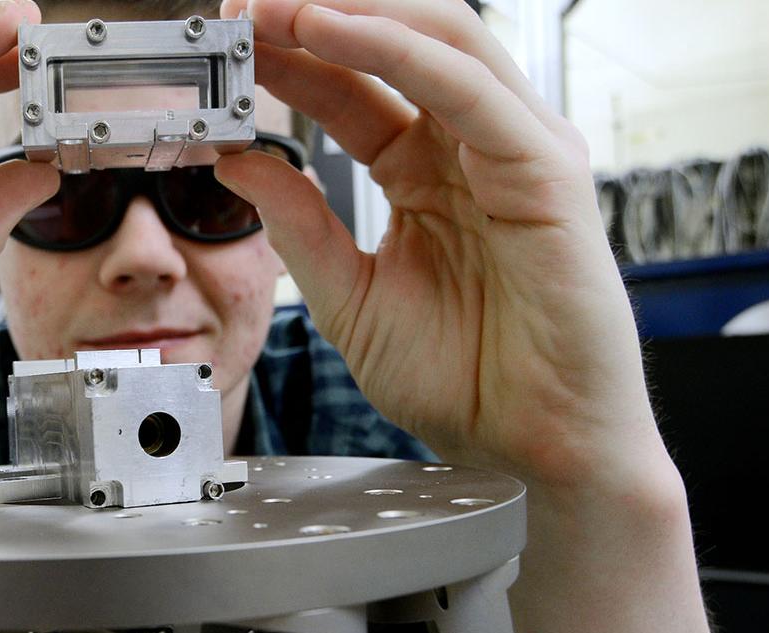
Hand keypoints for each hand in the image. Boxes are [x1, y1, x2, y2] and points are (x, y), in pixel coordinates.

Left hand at [212, 0, 710, 632]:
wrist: (536, 451)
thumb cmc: (470, 385)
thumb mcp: (350, 298)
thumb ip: (299, 225)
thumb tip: (237, 160)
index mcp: (427, 171)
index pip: (351, 84)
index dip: (287, 55)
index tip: (224, 40)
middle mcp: (473, 147)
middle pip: (394, 42)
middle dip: (314, 13)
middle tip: (241, 5)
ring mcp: (515, 150)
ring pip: (439, 38)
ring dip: (351, 12)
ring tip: (276, 7)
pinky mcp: (545, 169)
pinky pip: (468, 86)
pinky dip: (396, 49)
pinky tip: (335, 33)